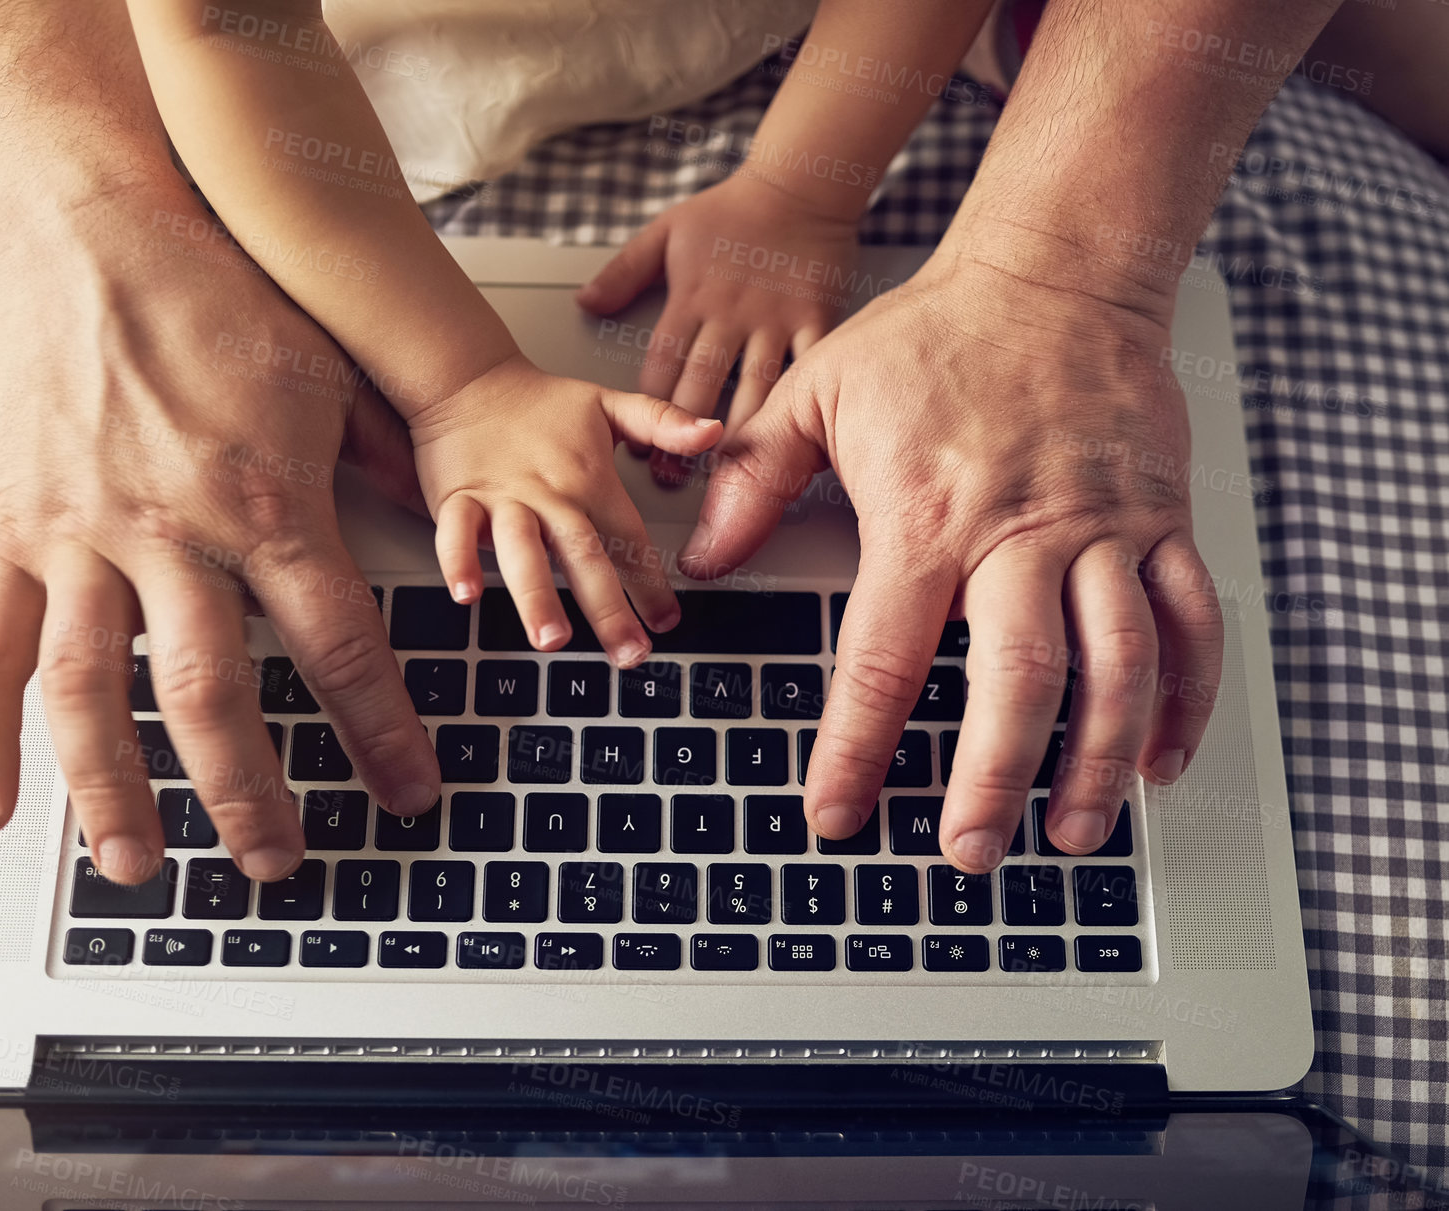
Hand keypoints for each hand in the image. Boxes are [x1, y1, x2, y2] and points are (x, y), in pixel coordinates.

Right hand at [0, 182, 440, 883]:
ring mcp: (79, 539)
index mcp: (266, 506)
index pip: (340, 648)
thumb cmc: (225, 305)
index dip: (381, 734)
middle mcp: (172, 535)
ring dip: (117, 793)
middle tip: (279, 862)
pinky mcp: (8, 532)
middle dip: (249, 795)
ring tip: (142, 868)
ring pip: (92, 693)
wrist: (100, 242)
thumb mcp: (334, 383)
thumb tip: (447, 528)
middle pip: (212, 697)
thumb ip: (383, 474)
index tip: (408, 794)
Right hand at [409, 354, 721, 665]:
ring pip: (521, 551)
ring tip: (551, 639)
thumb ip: (663, 421)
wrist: (467, 377)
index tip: (665, 623)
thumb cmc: (538, 402)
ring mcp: (502, 499)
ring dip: (535, 595)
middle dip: (607, 609)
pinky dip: (459, 561)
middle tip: (627, 653)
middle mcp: (549, 496)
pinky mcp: (457, 498)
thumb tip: (714, 431)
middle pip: (583, 556)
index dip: (650, 584)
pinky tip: (466, 595)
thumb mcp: (609, 404)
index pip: (629, 540)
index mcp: (589, 481)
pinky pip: (455, 533)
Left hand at [577, 173, 859, 482]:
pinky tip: (796, 438)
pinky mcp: (816, 318)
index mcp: (690, 298)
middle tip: (674, 479)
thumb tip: (585, 302)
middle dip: (683, 436)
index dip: (648, 410)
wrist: (798, 185)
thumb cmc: (730, 211)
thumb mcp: (666, 232)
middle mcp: (730, 313)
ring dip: (737, 435)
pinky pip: (809, 367)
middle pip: (702, 386)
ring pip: (755, 388)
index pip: (662, 365)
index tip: (639, 448)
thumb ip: (624, 271)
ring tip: (728, 478)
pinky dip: (803, 402)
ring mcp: (775, 319)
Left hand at [679, 249, 1222, 871]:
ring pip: (1118, 663)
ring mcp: (1101, 528)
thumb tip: (703, 556)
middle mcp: (1021, 533)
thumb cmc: (937, 330)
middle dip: (992, 780)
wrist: (1056, 266)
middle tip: (969, 851)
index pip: (881, 658)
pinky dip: (1185, 698)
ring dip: (1097, 760)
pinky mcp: (1159, 519)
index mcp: (927, 515)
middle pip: (1016, 680)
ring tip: (1073, 833)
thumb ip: (754, 478)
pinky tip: (1160, 759)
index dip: (854, 749)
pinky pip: (1191, 620)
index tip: (837, 814)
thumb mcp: (820, 389)